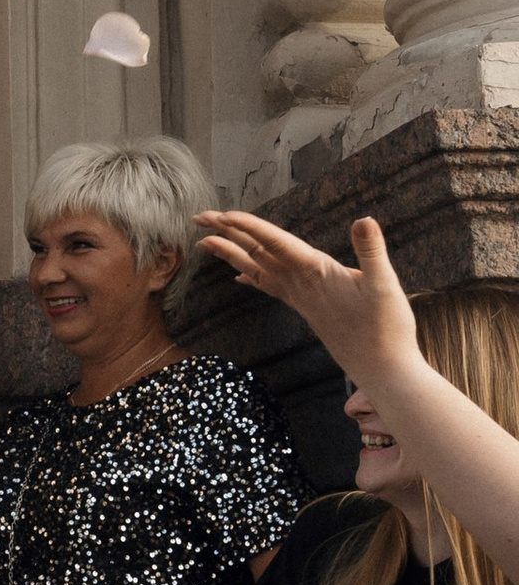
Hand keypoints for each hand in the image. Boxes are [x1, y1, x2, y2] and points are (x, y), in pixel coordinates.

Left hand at [197, 206, 418, 384]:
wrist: (381, 369)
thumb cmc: (387, 329)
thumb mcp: (385, 286)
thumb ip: (372, 252)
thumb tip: (364, 220)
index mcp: (315, 273)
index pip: (276, 244)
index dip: (250, 228)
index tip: (223, 215)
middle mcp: (300, 285)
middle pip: (256, 253)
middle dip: (227, 234)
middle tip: (197, 217)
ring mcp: (300, 298)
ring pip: (257, 270)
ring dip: (232, 253)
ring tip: (205, 242)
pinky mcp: (305, 307)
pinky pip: (270, 288)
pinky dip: (253, 278)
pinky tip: (239, 277)